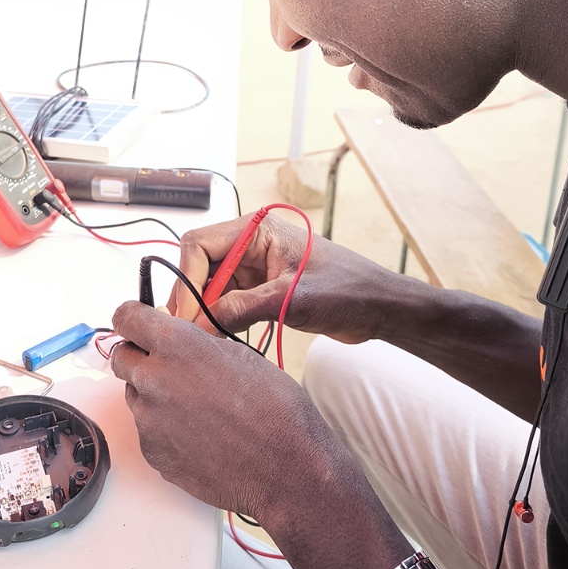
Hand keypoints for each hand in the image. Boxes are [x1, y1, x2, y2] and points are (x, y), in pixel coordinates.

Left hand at [108, 300, 350, 521]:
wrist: (287, 470)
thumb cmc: (275, 408)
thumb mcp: (240, 356)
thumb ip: (197, 345)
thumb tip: (176, 343)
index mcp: (175, 345)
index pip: (126, 317)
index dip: (132, 318)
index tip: (138, 324)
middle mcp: (152, 378)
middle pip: (122, 357)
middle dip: (140, 357)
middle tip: (170, 369)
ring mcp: (147, 419)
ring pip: (135, 396)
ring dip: (154, 396)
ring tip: (196, 411)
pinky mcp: (151, 451)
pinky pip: (148, 430)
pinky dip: (165, 430)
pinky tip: (199, 438)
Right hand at [171, 213, 394, 343]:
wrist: (380, 307)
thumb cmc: (346, 291)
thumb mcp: (290, 300)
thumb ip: (242, 308)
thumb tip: (200, 325)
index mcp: (256, 230)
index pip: (199, 246)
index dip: (188, 280)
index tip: (187, 315)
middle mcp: (248, 244)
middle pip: (199, 265)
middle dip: (192, 297)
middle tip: (187, 331)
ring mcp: (253, 267)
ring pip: (210, 285)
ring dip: (204, 310)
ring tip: (201, 338)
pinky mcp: (259, 288)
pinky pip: (226, 300)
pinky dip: (219, 318)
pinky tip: (217, 337)